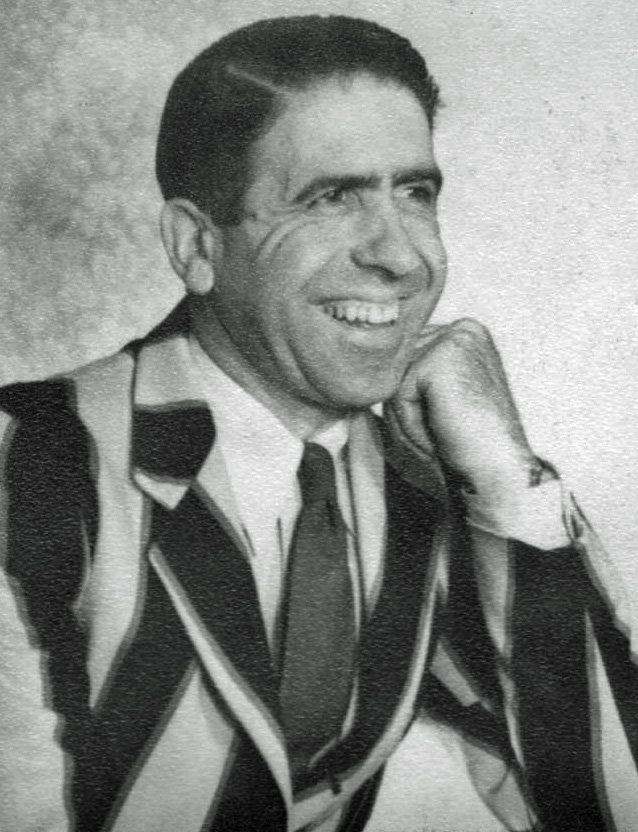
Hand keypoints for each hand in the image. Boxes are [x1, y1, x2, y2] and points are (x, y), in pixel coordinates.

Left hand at [386, 319, 537, 496]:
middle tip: (442, 435)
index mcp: (466, 335)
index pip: (405, 361)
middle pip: (396, 368)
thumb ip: (410, 374)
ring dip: (408, 419)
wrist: (498, 472)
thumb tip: (365, 364)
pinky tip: (441, 435)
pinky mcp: (443, 357)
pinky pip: (398, 393)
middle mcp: (464, 328)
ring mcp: (456, 338)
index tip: (442, 425)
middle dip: (408, 410)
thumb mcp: (436, 400)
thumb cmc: (467, 445)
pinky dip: (411, 424)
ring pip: (394, 381)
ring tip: (442, 435)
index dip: (411, 402)